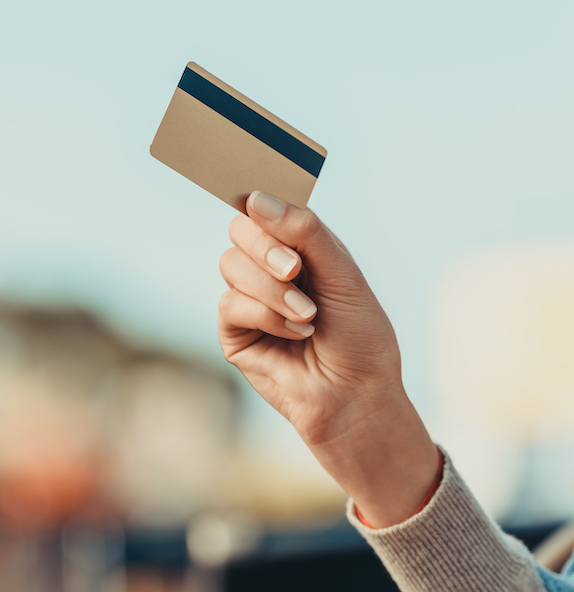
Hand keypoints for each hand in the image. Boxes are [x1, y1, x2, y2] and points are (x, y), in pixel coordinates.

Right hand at [218, 191, 439, 526]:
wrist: (359, 395)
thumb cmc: (360, 338)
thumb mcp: (343, 274)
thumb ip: (305, 233)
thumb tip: (255, 199)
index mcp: (299, 248)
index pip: (265, 207)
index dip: (258, 199)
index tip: (258, 195)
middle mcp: (270, 268)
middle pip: (239, 229)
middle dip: (266, 246)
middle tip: (295, 269)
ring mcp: (249, 299)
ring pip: (231, 265)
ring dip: (273, 289)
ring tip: (309, 316)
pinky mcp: (235, 332)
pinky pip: (230, 304)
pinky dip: (266, 314)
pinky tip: (296, 332)